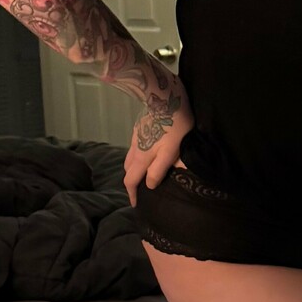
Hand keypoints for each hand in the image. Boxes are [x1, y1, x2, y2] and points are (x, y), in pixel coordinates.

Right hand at [124, 83, 193, 202]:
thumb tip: (149, 185)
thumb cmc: (174, 126)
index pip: (131, 180)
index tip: (135, 204)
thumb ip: (159, 170)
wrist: (165, 98)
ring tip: (143, 175)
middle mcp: (135, 149)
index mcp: (141, 157)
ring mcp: (135, 137)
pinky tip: (147, 154)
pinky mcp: (139, 128)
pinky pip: (135, 147)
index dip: (132, 194)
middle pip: (128, 170)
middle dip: (132, 183)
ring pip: (130, 158)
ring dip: (134, 169)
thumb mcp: (170, 151)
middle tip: (140, 191)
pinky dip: (137, 157)